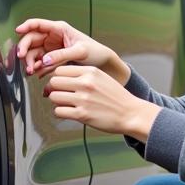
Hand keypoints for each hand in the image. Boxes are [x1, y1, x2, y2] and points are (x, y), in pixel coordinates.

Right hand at [14, 18, 127, 82]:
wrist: (103, 65)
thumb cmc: (96, 52)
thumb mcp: (80, 52)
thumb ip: (62, 55)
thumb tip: (45, 60)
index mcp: (60, 29)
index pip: (38, 24)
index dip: (26, 26)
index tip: (18, 31)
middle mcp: (53, 37)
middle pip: (31, 39)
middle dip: (25, 49)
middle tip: (23, 58)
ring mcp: (51, 49)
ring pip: (33, 53)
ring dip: (30, 61)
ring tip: (32, 71)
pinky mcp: (52, 60)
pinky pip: (40, 62)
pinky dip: (37, 68)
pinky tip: (38, 73)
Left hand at [45, 65, 160, 139]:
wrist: (131, 114)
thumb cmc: (116, 97)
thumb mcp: (101, 78)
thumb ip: (82, 75)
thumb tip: (58, 79)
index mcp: (90, 71)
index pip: (60, 70)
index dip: (58, 78)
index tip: (63, 84)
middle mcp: (85, 83)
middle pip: (54, 82)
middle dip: (55, 89)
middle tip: (63, 95)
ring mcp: (83, 99)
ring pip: (54, 96)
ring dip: (58, 101)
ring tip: (67, 104)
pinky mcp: (82, 115)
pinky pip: (58, 111)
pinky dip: (61, 113)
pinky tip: (70, 113)